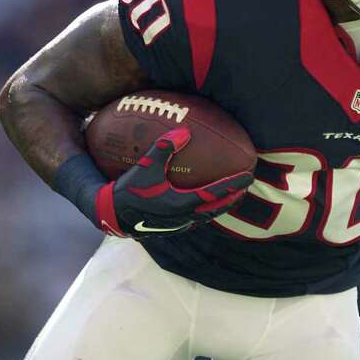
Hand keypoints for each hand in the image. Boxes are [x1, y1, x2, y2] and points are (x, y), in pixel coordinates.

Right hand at [94, 127, 253, 236]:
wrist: (111, 215)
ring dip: (222, 206)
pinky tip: (208, 205)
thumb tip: (183, 131)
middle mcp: (183, 217)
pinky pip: (196, 219)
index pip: (214, 194)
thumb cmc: (128, 189)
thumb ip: (163, 148)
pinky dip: (207, 212)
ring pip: (207, 216)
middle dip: (233, 197)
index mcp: (180, 202)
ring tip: (233, 196)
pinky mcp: (171, 228)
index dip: (232, 185)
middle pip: (216, 208)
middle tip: (247, 185)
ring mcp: (178, 224)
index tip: (248, 176)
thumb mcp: (145, 166)